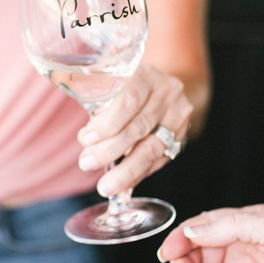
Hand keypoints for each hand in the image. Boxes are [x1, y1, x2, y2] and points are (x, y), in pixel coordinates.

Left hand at [76, 63, 192, 195]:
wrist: (164, 87)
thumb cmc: (126, 85)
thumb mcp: (111, 79)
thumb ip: (94, 97)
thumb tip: (81, 136)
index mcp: (146, 75)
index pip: (128, 100)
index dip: (106, 123)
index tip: (86, 139)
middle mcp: (167, 93)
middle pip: (138, 127)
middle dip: (109, 150)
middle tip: (86, 163)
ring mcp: (178, 116)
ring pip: (151, 149)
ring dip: (125, 172)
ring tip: (105, 186)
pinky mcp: (181, 136)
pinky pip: (158, 161)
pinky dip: (138, 176)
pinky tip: (123, 187)